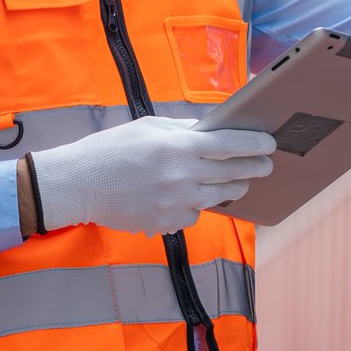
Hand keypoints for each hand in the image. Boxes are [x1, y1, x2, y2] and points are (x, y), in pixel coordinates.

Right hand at [31, 116, 278, 235]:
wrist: (80, 184)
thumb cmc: (112, 150)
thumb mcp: (149, 127)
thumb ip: (184, 128)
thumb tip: (213, 128)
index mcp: (178, 147)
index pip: (230, 145)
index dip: (255, 145)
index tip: (271, 144)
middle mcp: (181, 176)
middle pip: (233, 174)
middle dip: (255, 168)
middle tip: (266, 165)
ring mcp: (175, 203)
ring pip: (219, 197)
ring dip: (234, 188)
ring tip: (240, 182)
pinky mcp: (167, 223)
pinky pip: (194, 214)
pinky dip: (196, 205)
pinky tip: (190, 196)